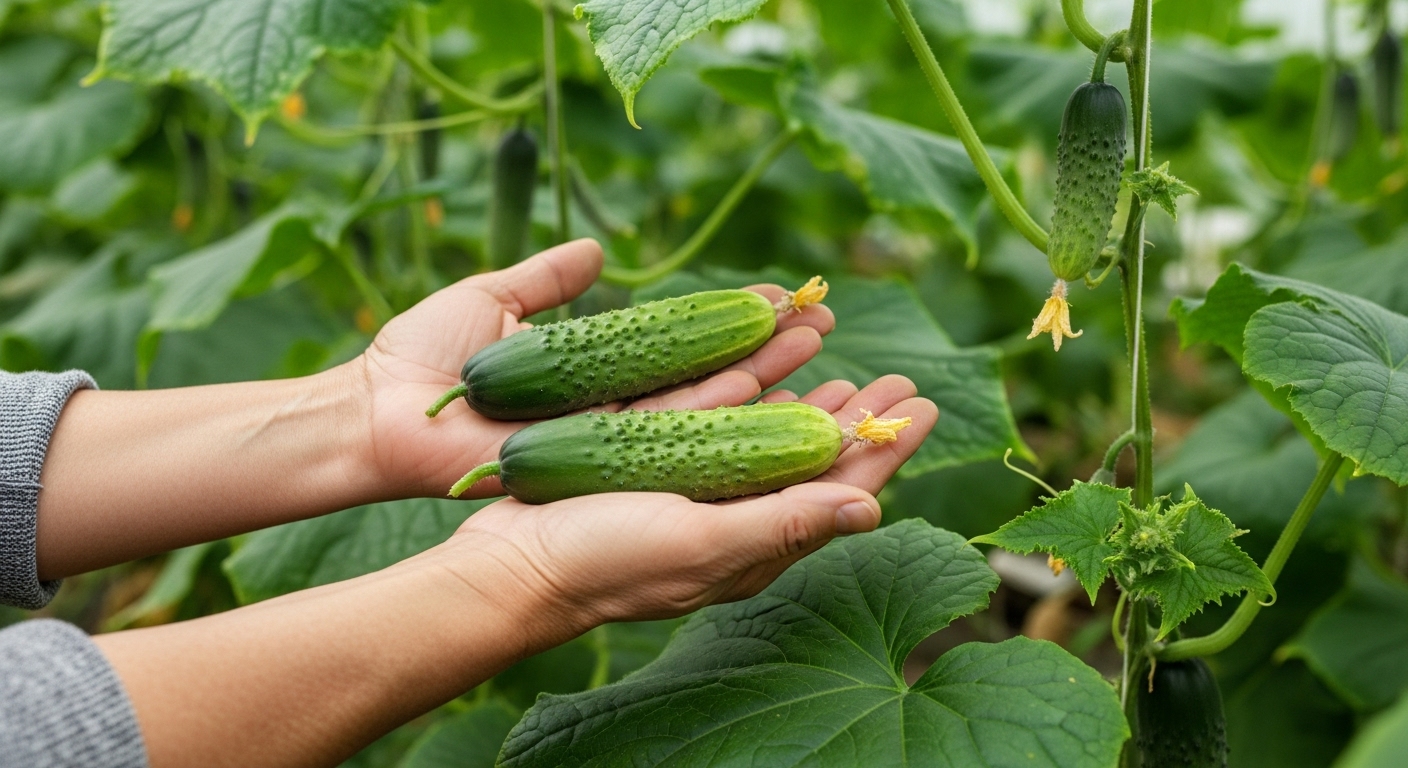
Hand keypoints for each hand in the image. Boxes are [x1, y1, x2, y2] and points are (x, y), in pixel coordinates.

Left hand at [345, 239, 835, 498]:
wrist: (377, 417)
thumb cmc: (420, 359)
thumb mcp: (493, 300)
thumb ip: (547, 277)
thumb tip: (597, 252)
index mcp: (594, 372)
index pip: (681, 341)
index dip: (734, 322)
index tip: (785, 295)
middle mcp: (614, 411)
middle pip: (708, 376)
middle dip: (770, 350)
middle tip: (825, 320)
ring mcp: (609, 444)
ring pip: (703, 409)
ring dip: (765, 380)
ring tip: (820, 349)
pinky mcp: (598, 469)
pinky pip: (672, 443)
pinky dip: (724, 420)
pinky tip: (775, 395)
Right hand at [443, 375, 935, 642]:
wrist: (511, 565)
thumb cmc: (607, 567)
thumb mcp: (702, 545)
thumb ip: (786, 524)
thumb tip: (873, 507)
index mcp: (756, 542)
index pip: (839, 491)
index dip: (884, 449)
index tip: (922, 406)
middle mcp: (731, 512)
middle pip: (810, 456)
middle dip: (855, 417)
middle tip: (897, 377)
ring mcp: (690, 483)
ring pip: (761, 426)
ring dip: (800, 387)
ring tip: (835, 346)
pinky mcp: (650, 458)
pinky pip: (706, 410)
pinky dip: (738, 380)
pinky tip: (761, 359)